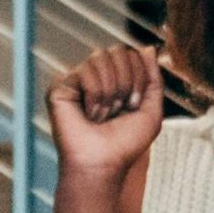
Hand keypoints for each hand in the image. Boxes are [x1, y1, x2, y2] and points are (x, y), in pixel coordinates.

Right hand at [46, 46, 163, 182]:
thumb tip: (147, 48)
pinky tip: (88, 114)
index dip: (138, 77)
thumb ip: (154, 78)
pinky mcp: (59, 88)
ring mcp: (75, 81)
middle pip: (117, 51)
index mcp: (114, 80)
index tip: (133, 106)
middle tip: (118, 109)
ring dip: (110, 91)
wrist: (102, 164)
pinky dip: (94, 95)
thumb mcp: (151, 110)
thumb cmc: (125, 144)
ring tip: (102, 115)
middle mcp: (94, 78)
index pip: (131, 54)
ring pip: (99, 57)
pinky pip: (84, 70)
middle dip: (125, 82)